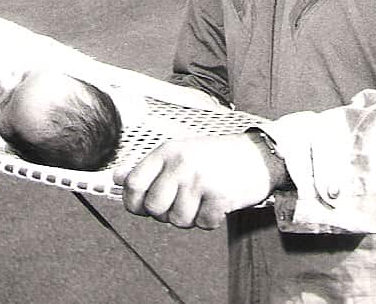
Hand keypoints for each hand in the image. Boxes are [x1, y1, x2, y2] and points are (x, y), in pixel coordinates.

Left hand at [113, 132, 283, 229]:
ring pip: (178, 221)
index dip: (134, 202)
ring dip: (191, 217)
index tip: (145, 205)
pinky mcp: (219, 195)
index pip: (132, 184)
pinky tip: (217, 203)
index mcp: (167, 152)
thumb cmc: (218, 156)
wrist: (259, 155)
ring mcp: (200, 179)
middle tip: (183, 202)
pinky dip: (210, 219)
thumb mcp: (180, 153)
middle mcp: (180, 164)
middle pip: (154, 208)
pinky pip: (203, 224)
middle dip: (166, 213)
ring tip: (203, 200)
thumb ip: (149, 168)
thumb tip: (117, 178)